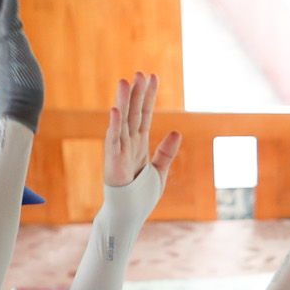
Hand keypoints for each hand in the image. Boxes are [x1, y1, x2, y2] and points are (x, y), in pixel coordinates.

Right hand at [103, 72, 181, 189]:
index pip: (145, 114)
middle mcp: (128, 143)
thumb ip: (167, 152)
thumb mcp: (160, 172)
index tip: (153, 77)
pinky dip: (114, 126)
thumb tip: (177, 131)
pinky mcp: (112, 163)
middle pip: (134, 113)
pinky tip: (115, 110)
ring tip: (125, 82)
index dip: (149, 96)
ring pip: (122, 122)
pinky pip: (112, 141)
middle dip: (137, 93)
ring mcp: (119, 151)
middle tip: (141, 72)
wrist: (128, 216)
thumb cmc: (140, 195)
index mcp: (140, 144)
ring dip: (123, 102)